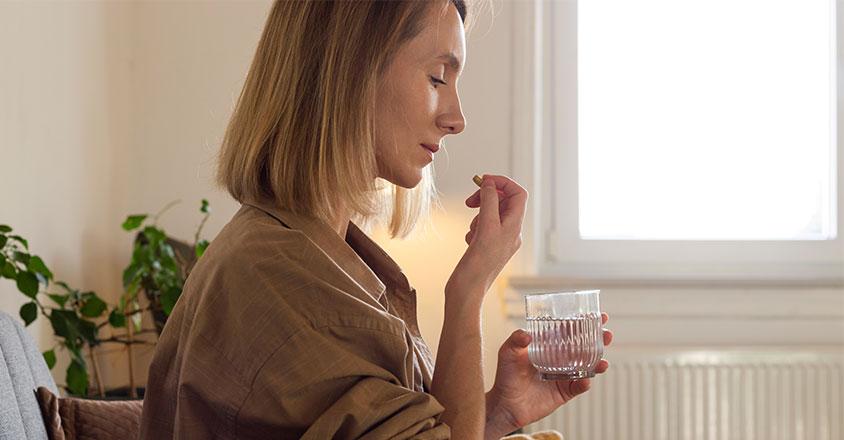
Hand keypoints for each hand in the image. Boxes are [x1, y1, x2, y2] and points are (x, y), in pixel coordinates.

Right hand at [447, 175, 527, 294]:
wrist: (467, 291)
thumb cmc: (478, 265)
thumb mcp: (485, 227)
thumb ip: (489, 202)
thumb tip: (490, 184)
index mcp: (515, 227)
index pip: (518, 194)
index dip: (502, 183)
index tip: (483, 180)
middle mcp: (510, 232)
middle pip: (503, 202)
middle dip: (486, 198)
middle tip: (470, 201)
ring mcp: (499, 240)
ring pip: (490, 214)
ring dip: (478, 215)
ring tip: (472, 230)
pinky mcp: (488, 247)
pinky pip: (482, 227)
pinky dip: (473, 228)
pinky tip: (470, 241)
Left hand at [484, 313, 613, 437]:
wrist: (506, 404)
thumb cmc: (506, 375)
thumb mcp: (507, 353)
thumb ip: (515, 341)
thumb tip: (526, 334)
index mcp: (549, 345)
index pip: (569, 330)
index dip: (584, 322)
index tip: (596, 314)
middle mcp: (560, 358)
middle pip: (584, 346)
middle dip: (598, 339)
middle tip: (606, 334)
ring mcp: (564, 375)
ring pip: (587, 366)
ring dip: (598, 361)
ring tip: (603, 360)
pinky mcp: (565, 391)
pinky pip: (579, 386)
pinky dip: (585, 382)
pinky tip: (586, 379)